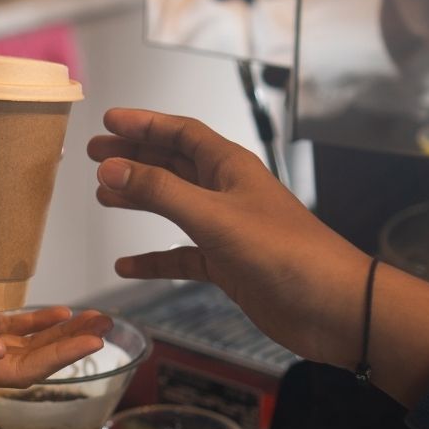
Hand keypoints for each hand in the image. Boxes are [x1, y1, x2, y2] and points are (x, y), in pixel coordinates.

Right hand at [0, 246, 110, 387]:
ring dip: (55, 334)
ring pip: (18, 343)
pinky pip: (0, 323)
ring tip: (91, 317)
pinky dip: (29, 319)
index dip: (57, 359)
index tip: (92, 339)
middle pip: (25, 360)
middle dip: (68, 346)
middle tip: (106, 323)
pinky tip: (54, 309)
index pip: (16, 372)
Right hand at [87, 109, 428, 406]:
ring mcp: (227, 229)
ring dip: (139, 198)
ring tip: (103, 194)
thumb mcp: (213, 216)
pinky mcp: (228, 265)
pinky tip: (128, 265)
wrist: (332, 308)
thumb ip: (159, 191)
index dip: (144, 124)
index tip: (109, 120)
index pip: (181, 132)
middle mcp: (228, 193)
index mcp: (231, 168)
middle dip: (134, 156)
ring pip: (174, 206)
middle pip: (173, 164)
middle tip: (96, 154)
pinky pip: (181, 256)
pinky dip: (154, 258)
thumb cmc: (286, 253)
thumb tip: (112, 167)